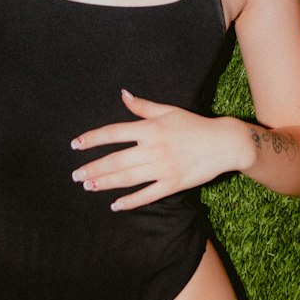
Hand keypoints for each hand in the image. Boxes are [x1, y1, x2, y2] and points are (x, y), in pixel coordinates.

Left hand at [70, 89, 243, 210]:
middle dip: (93, 168)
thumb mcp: (168, 110)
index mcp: (150, 128)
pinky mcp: (173, 184)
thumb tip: (122, 94)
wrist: (223, 143)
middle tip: (76, 175)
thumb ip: (143, 106)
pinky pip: (147, 195)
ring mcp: (163, 168)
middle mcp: (153, 149)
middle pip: (116, 160)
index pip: (114, 133)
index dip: (93, 139)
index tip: (76, 145)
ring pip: (127, 178)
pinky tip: (115, 205)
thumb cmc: (194, 125)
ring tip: (89, 186)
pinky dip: (130, 202)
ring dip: (106, 183)